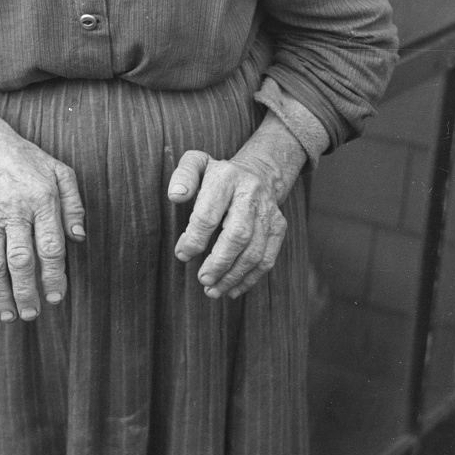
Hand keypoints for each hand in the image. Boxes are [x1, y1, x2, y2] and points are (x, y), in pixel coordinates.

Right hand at [0, 93, 85, 321]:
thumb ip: (74, 204)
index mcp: (42, 201)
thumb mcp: (61, 173)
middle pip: (19, 260)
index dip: (53, 276)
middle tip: (32, 314)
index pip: (50, 247)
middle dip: (25, 292)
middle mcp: (14, 212)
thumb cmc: (30, 162)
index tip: (56, 298)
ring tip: (9, 316)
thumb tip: (80, 237)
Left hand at [169, 151, 286, 299]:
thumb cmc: (217, 174)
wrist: (259, 171)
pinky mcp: (279, 227)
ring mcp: (268, 212)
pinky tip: (232, 289)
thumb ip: (183, 177)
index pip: (208, 215)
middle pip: (238, 235)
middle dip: (218, 263)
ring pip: (254, 252)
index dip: (194, 239)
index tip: (182, 255)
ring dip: (233, 276)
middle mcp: (251, 194)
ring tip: (213, 290)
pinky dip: (250, 279)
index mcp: (227, 178)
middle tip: (202, 279)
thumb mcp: (196, 164)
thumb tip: (176, 196)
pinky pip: (267, 258)